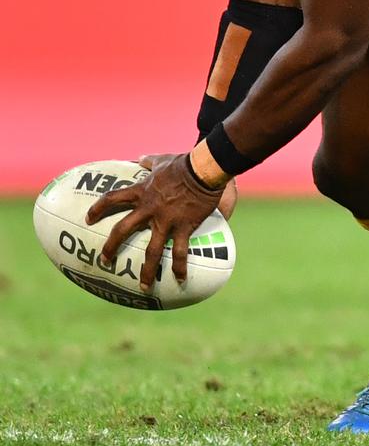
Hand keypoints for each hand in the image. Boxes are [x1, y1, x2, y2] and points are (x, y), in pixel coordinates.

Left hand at [85, 154, 224, 289]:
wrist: (203, 169)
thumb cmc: (183, 163)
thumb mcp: (162, 160)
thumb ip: (149, 161)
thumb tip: (141, 158)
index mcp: (142, 192)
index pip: (112, 199)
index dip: (98, 209)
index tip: (88, 219)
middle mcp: (149, 208)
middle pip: (123, 230)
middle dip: (111, 247)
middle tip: (103, 260)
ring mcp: (166, 220)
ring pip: (151, 250)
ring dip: (146, 270)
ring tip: (144, 286)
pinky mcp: (183, 227)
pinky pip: (180, 251)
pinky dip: (179, 267)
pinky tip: (179, 279)